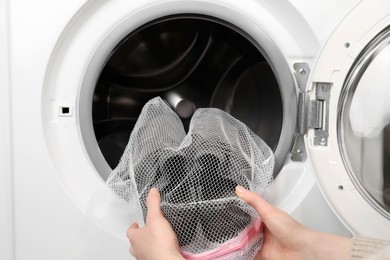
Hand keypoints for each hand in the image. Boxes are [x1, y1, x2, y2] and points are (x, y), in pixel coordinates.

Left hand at [126, 188, 183, 259]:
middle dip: (139, 237)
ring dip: (146, 247)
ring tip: (154, 242)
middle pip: (134, 243)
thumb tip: (152, 192)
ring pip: (142, 251)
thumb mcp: (156, 218)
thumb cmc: (159, 244)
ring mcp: (145, 257)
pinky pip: (152, 257)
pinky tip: (163, 250)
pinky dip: (155, 253)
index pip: (130, 230)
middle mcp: (137, 249)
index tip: (137, 223)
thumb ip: (153, 203)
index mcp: (135, 237)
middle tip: (146, 232)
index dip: (134, 226)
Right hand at [235, 185, 350, 259]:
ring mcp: (263, 243)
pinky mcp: (262, 255)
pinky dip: (242, 254)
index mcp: (266, 217)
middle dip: (236, 230)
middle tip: (223, 229)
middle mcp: (263, 230)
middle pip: (245, 230)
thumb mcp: (269, 211)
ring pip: (246, 243)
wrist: (303, 251)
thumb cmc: (292, 230)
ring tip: (227, 242)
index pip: (247, 214)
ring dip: (238, 243)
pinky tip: (236, 252)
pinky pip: (249, 254)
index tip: (226, 212)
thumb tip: (240, 189)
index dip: (237, 214)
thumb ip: (254, 200)